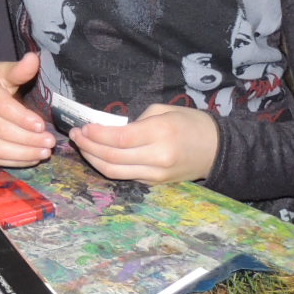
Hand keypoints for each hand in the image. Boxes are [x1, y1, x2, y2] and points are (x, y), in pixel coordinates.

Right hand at [0, 54, 54, 167]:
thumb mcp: (0, 70)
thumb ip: (18, 69)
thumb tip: (34, 59)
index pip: (2, 106)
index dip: (22, 118)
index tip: (42, 126)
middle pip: (1, 131)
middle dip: (28, 139)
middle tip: (50, 142)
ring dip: (23, 153)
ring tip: (44, 152)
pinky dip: (13, 161)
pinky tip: (31, 158)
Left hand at [68, 104, 217, 183]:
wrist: (218, 149)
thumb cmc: (191, 122)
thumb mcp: (164, 110)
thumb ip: (136, 120)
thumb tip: (110, 129)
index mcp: (160, 134)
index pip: (119, 139)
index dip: (96, 135)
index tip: (82, 126)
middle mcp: (157, 158)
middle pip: (112, 158)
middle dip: (88, 147)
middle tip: (75, 135)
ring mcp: (156, 174)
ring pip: (115, 172)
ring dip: (93, 160)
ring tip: (82, 146)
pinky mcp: (155, 183)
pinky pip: (126, 177)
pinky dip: (107, 167)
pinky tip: (98, 155)